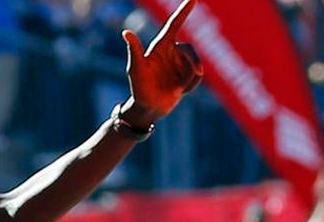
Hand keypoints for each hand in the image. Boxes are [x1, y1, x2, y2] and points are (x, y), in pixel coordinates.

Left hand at [121, 0, 203, 123]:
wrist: (148, 108)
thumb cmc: (138, 87)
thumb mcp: (135, 69)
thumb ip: (134, 50)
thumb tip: (125, 32)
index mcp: (160, 46)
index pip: (174, 24)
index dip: (184, 11)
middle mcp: (172, 51)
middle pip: (190, 49)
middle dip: (195, 60)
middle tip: (197, 72)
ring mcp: (180, 63)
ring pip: (196, 64)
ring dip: (190, 77)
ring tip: (178, 88)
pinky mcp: (186, 75)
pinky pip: (197, 76)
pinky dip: (191, 85)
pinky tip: (179, 91)